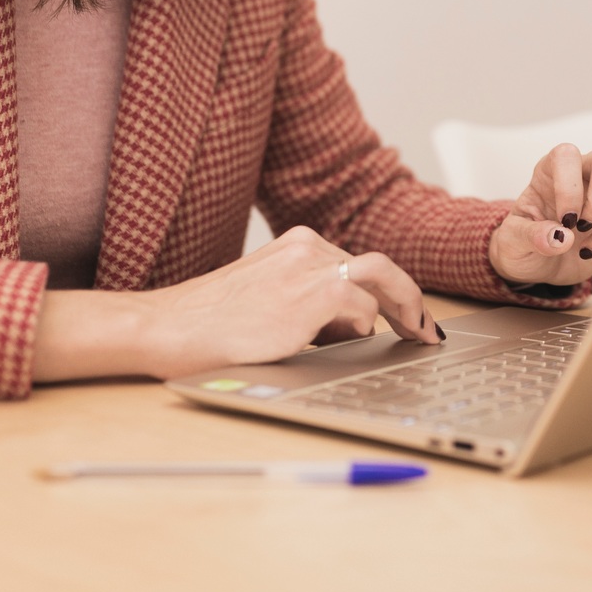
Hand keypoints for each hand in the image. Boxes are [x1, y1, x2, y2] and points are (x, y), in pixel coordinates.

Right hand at [32, 225, 443, 382]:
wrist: (165, 328)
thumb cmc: (208, 323)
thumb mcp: (265, 297)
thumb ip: (306, 300)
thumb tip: (353, 327)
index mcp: (298, 245)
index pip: (360, 263)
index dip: (393, 291)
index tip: (411, 316)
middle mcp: (308, 248)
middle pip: (380, 268)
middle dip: (410, 300)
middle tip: (426, 331)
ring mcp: (309, 269)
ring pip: (378, 283)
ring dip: (399, 313)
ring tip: (413, 338)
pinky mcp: (310, 296)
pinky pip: (360, 309)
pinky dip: (362, 329)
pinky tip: (345, 346)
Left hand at [488, 144, 591, 285]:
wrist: (541, 265)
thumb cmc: (523, 247)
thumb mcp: (512, 244)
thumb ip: (530, 237)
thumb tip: (561, 238)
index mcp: (550, 171)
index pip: (567, 155)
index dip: (569, 188)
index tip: (565, 221)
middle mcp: (582, 174)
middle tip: (583, 228)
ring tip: (585, 250)